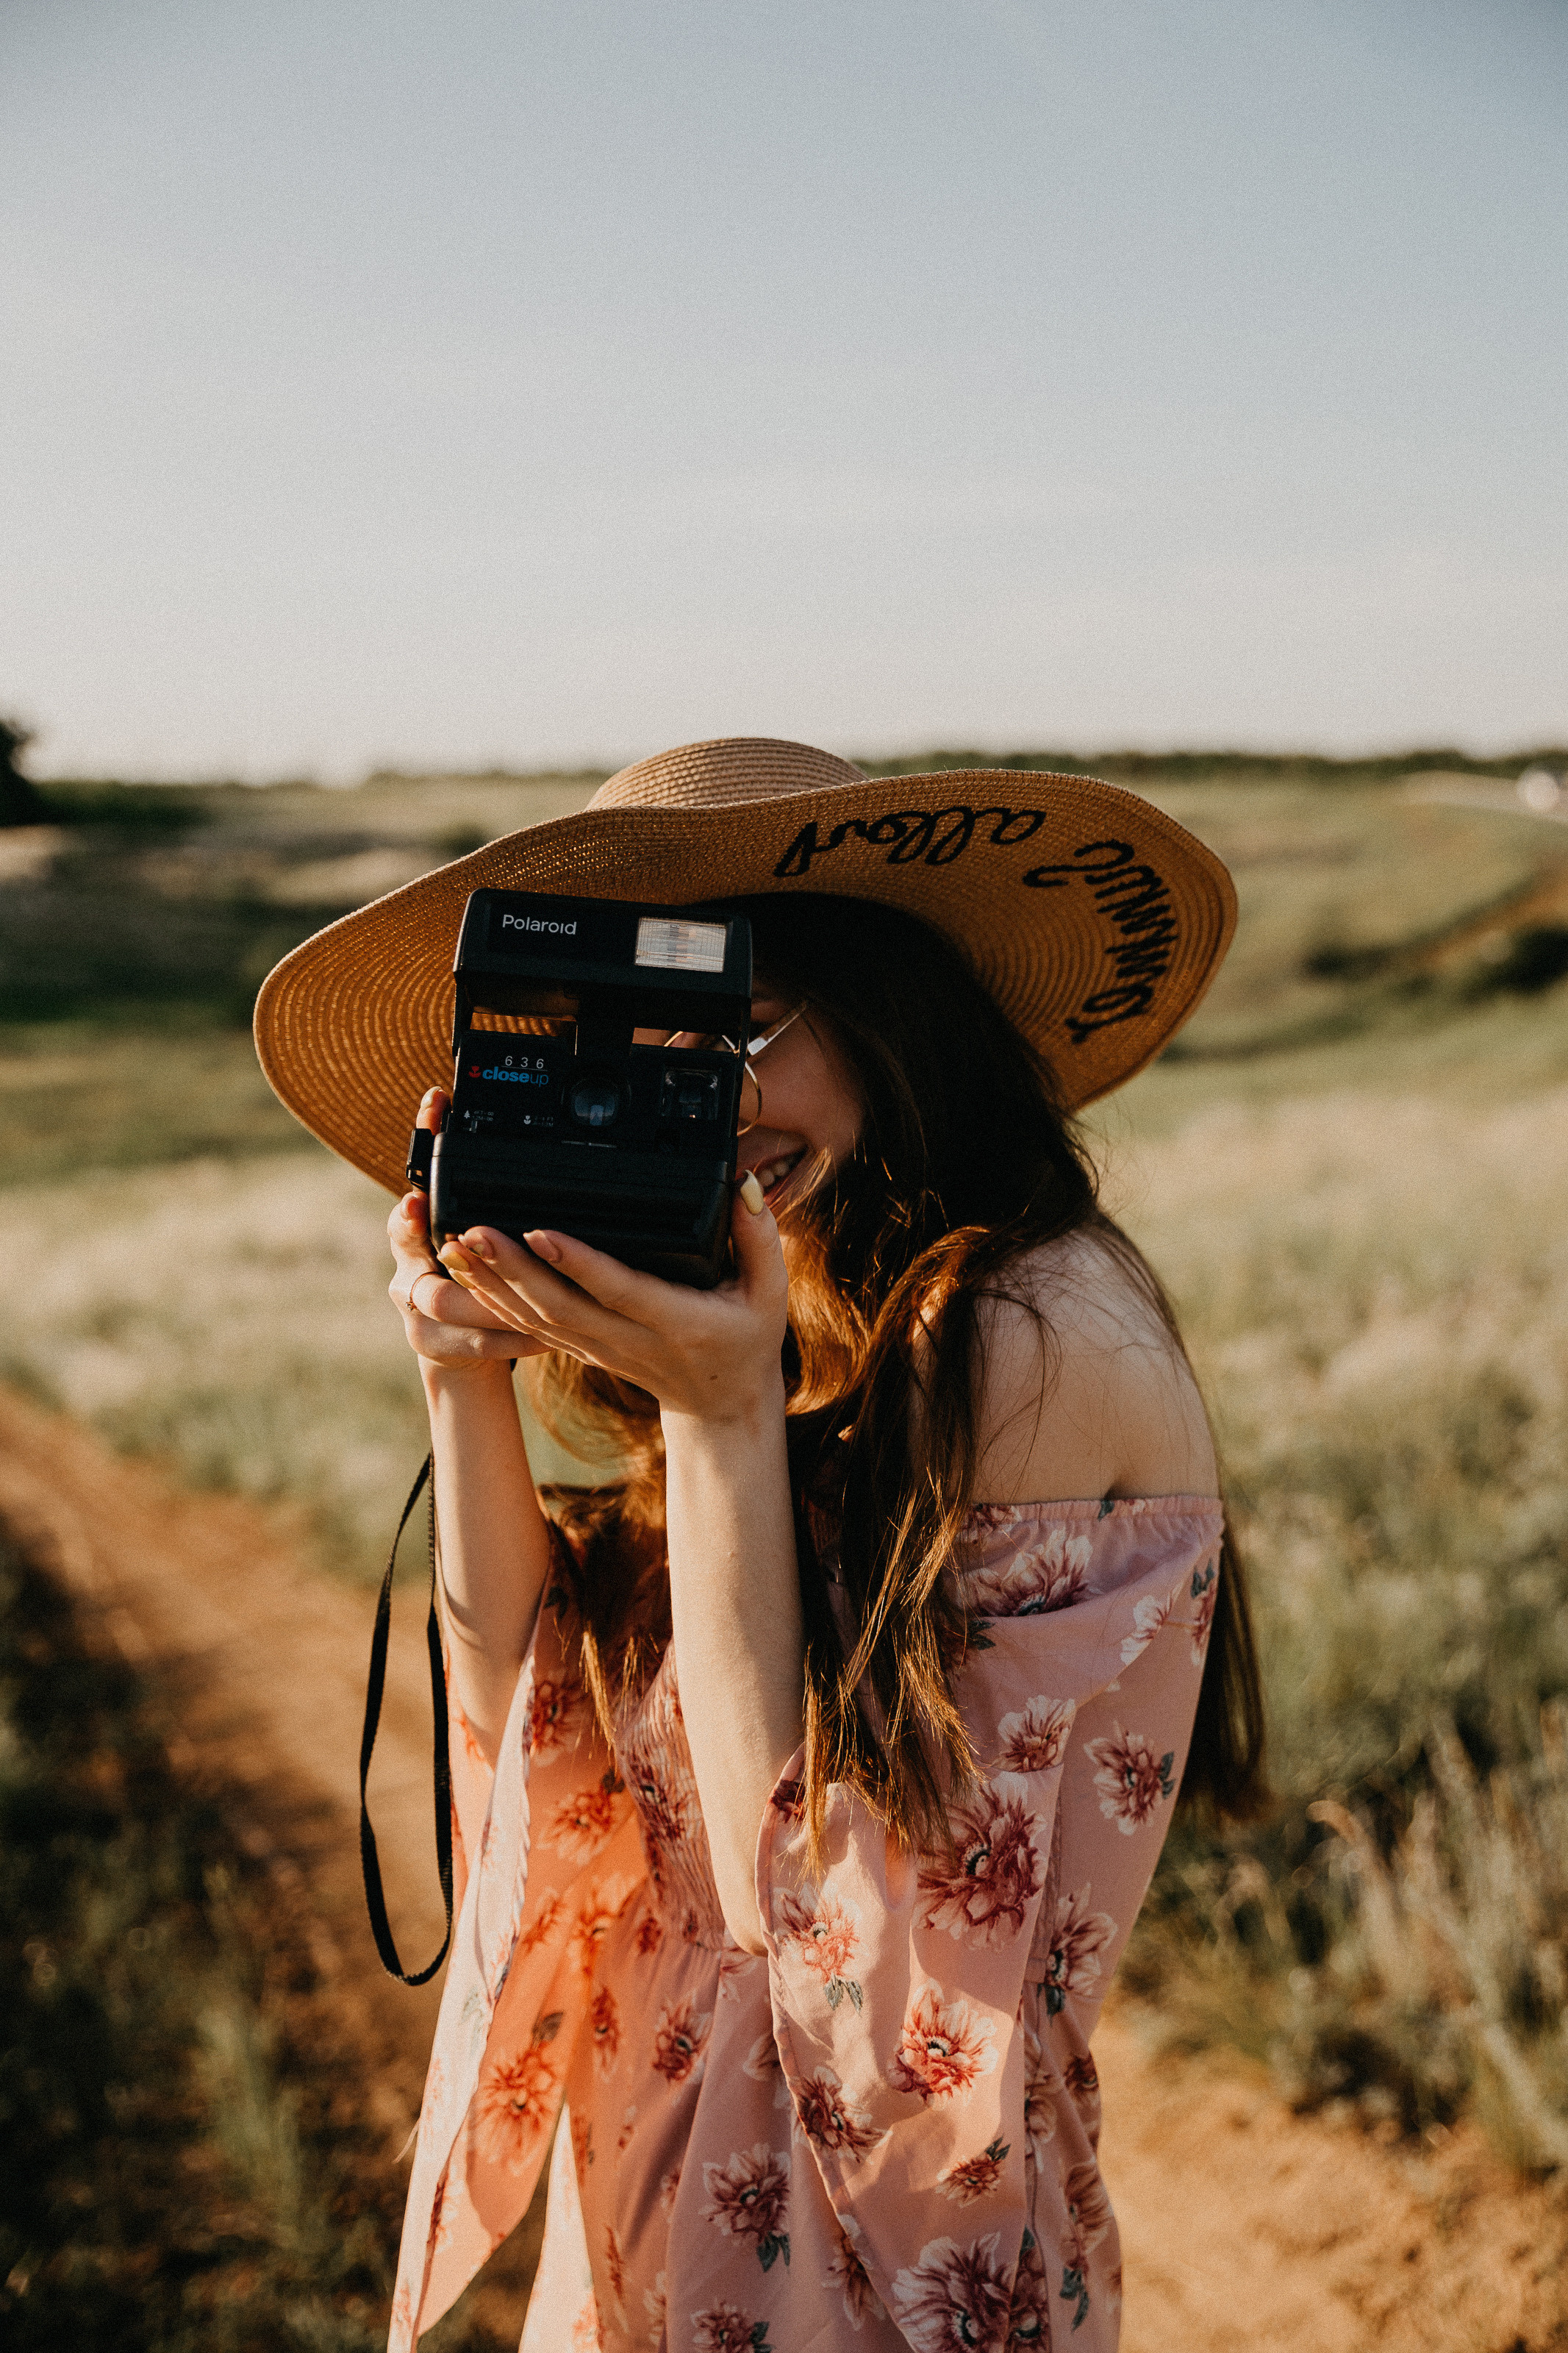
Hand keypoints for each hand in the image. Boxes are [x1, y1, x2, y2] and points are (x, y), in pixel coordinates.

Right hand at [386, 1090, 548, 1370]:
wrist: (461, 1353)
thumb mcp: (492, 1242)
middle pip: (406, 1240)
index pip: (418, 1179)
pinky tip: (545, 1334)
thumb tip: (554, 1153)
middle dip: (422, 1225)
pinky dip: (511, 1337)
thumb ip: (505, 1208)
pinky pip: (472, 1341)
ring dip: (488, 1292)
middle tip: (445, 1218)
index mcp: (425, 1227)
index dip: (423, 1147)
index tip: (429, 1138)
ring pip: (442, 1298)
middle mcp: (411, 1263)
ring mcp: (415, 1307)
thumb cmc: (485, 1283)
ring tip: (529, 1284)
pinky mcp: (431, 1346)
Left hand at [436, 1181, 788, 1425]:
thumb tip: (741, 1185)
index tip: (540, 1230)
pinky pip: (531, 1327)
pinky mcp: (582, 1349)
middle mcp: (630, 1340)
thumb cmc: (747, 1338)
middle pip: (560, 1306)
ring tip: (456, 1243)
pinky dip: (495, 1301)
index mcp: (677, 1322)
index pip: (620, 1289)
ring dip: (492, 1283)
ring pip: (536, 1320)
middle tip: (474, 1231)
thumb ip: (759, 1236)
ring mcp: (600, 1349)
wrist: (721, 1404)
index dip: (578, 1262)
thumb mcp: (769, 1291)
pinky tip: (467, 1273)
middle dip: (513, 1270)